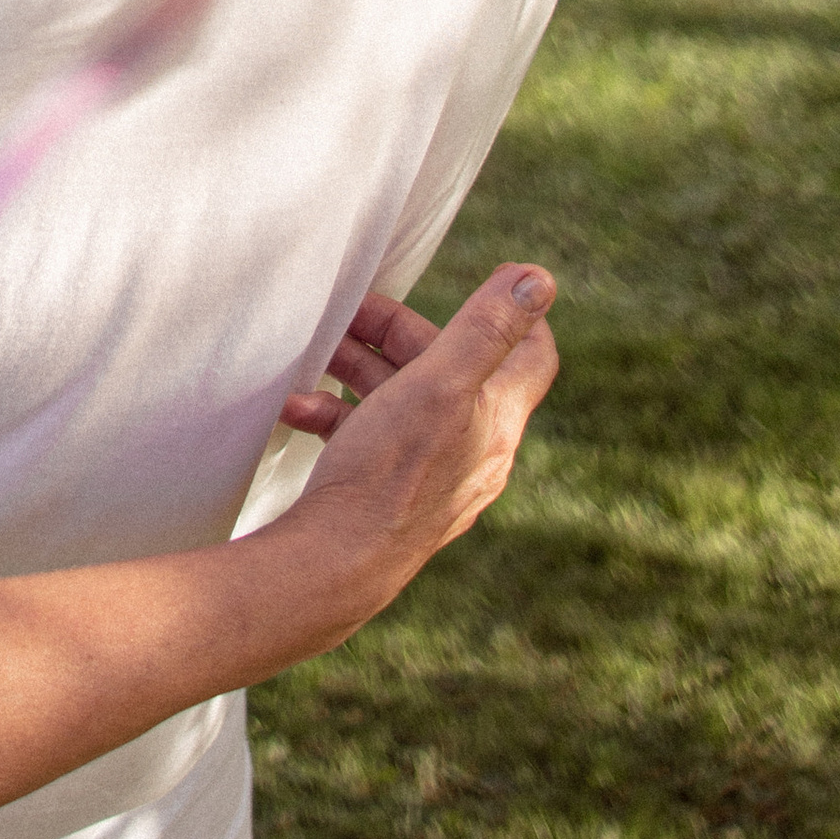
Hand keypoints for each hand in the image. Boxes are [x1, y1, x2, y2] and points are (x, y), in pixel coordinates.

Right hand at [274, 262, 557, 619]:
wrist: (337, 560)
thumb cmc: (392, 470)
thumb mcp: (441, 383)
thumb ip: (486, 328)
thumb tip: (540, 278)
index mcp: (497, 420)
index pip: (532, 356)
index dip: (515, 314)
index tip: (484, 280)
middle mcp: (474, 449)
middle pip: (449, 367)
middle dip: (397, 332)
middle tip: (350, 312)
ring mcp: (432, 474)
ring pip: (402, 398)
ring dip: (358, 368)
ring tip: (317, 354)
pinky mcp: (391, 491)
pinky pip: (370, 436)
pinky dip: (337, 413)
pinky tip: (300, 409)